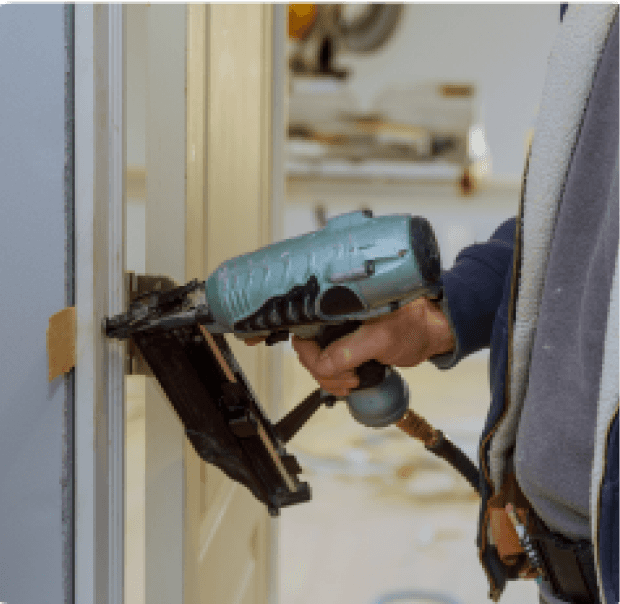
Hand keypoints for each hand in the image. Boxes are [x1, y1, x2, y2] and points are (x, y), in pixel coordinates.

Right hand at [291, 298, 454, 397]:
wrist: (432, 332)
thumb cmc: (413, 325)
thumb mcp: (380, 339)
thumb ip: (348, 351)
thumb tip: (322, 365)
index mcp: (335, 305)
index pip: (304, 331)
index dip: (311, 354)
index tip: (330, 368)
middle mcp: (332, 316)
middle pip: (307, 349)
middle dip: (324, 371)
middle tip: (349, 379)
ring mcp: (339, 331)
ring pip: (317, 361)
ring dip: (330, 378)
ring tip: (353, 382)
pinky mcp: (347, 344)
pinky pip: (329, 364)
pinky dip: (335, 378)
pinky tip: (349, 383)